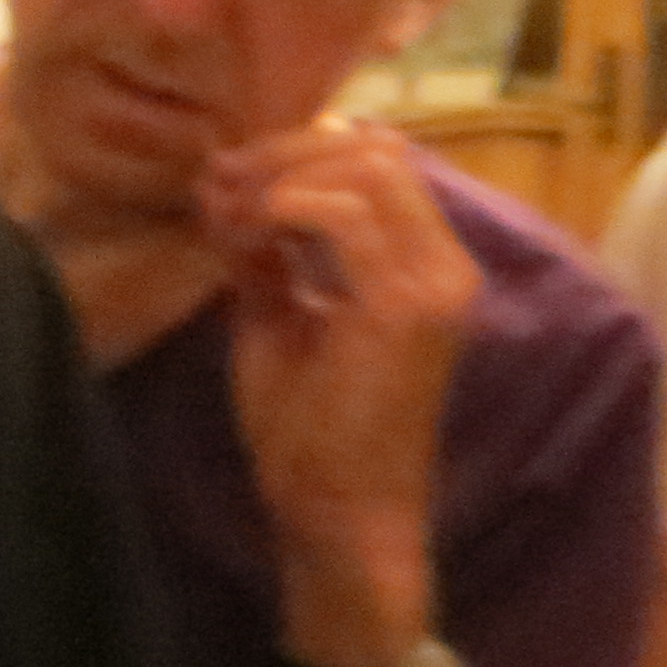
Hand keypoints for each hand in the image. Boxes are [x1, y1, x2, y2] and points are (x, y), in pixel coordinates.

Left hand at [198, 119, 476, 664]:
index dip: (301, 151)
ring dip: (281, 178)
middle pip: (377, 150)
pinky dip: (286, 207)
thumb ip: (269, 253)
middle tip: (219, 182)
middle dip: (287, 152)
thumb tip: (230, 187)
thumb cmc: (308, 432)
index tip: (227, 175)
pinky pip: (346, 216)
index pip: (380, 161)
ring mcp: (436, 284)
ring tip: (225, 211)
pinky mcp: (407, 307)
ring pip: (366, 169)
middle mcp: (447, 266)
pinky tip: (246, 234)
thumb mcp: (277, 317)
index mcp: (426, 266)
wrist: (334, 516)